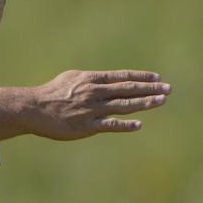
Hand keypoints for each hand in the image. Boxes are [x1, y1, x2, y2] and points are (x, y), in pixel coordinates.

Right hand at [33, 70, 171, 139]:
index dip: (141, 77)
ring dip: (145, 103)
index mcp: (91, 79)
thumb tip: (105, 80)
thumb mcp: (71, 78)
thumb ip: (90, 80)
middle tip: (168, 89)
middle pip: (128, 89)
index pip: (122, 76)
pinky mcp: (87, 126)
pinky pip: (110, 124)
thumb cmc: (51, 93)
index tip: (157, 77)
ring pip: (124, 105)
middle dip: (150, 88)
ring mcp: (92, 109)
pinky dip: (125, 124)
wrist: (34, 108)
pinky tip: (138, 124)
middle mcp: (95, 92)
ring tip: (161, 101)